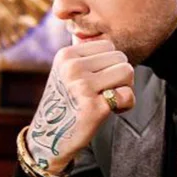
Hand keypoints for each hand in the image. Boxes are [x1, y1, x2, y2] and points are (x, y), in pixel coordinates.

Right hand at [26, 39, 134, 173]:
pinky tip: (112, 111)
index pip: (109, 45)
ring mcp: (82, 87)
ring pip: (127, 72)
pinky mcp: (94, 108)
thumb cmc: (67, 102)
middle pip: (121, 58)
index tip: (100, 79)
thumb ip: (88, 55)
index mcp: (66, 55)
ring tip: (110, 98)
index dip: (111, 63)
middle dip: (120, 75)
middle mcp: (72, 68)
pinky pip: (127, 95)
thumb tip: (112, 36)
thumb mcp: (68, 72)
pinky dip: (126, 104)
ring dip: (125, 87)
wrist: (49, 139)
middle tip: (107, 90)